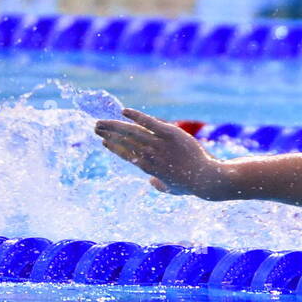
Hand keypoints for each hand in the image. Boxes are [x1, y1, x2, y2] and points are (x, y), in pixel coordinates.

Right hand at [94, 108, 224, 195]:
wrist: (204, 178)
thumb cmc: (189, 185)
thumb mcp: (172, 189)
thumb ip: (159, 185)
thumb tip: (151, 182)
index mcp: (147, 168)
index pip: (126, 155)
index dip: (114, 147)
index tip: (104, 141)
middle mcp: (149, 155)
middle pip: (124, 141)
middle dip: (109, 134)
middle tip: (96, 127)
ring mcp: (159, 144)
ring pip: (131, 132)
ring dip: (115, 125)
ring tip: (102, 121)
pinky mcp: (169, 134)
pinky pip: (149, 122)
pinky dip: (136, 116)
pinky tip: (123, 111)